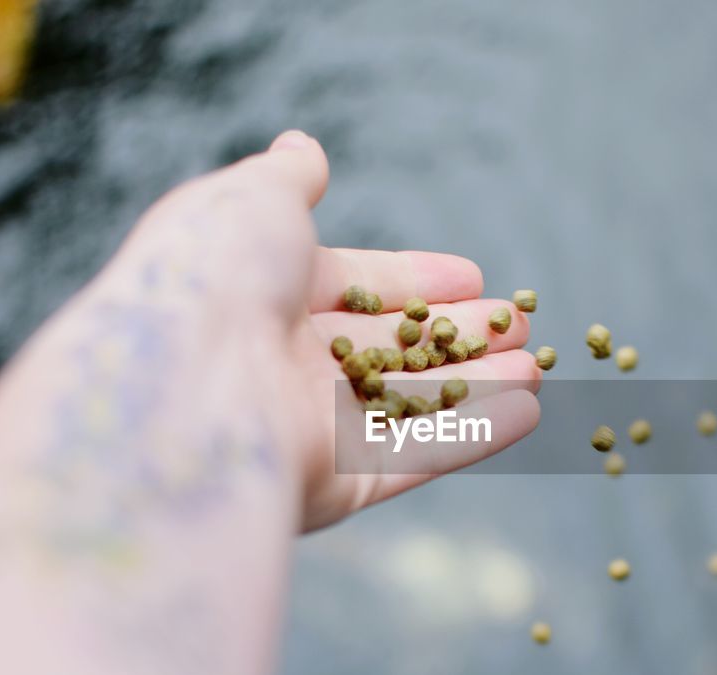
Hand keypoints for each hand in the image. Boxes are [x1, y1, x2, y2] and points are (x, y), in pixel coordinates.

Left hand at [98, 130, 541, 531]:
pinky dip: (473, 436)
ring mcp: (308, 429)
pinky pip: (415, 456)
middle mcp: (282, 366)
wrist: (179, 388)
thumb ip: (288, 178)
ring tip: (537, 363)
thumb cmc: (209, 281)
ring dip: (478, 385)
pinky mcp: (333, 485)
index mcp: (260, 297)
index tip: (472, 276)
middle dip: (457, 333)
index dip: (414, 279)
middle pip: (388, 349)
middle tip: (517, 321)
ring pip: (409, 404)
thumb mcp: (250, 201)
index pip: (353, 286)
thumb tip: (303, 147)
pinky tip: (529, 411)